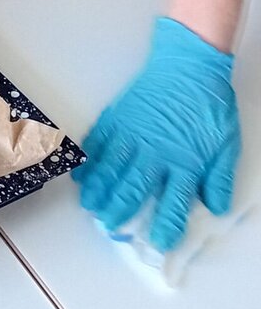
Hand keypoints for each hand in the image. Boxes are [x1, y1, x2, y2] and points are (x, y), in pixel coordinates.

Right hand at [75, 16, 238, 250]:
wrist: (188, 66)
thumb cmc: (209, 106)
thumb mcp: (227, 145)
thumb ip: (220, 179)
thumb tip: (215, 208)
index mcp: (185, 163)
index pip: (173, 205)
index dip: (164, 227)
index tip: (156, 242)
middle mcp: (154, 153)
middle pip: (133, 190)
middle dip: (120, 212)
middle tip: (110, 228)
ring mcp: (132, 134)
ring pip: (110, 170)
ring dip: (99, 191)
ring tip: (91, 208)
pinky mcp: (117, 118)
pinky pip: (98, 143)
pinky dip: (89, 161)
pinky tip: (82, 176)